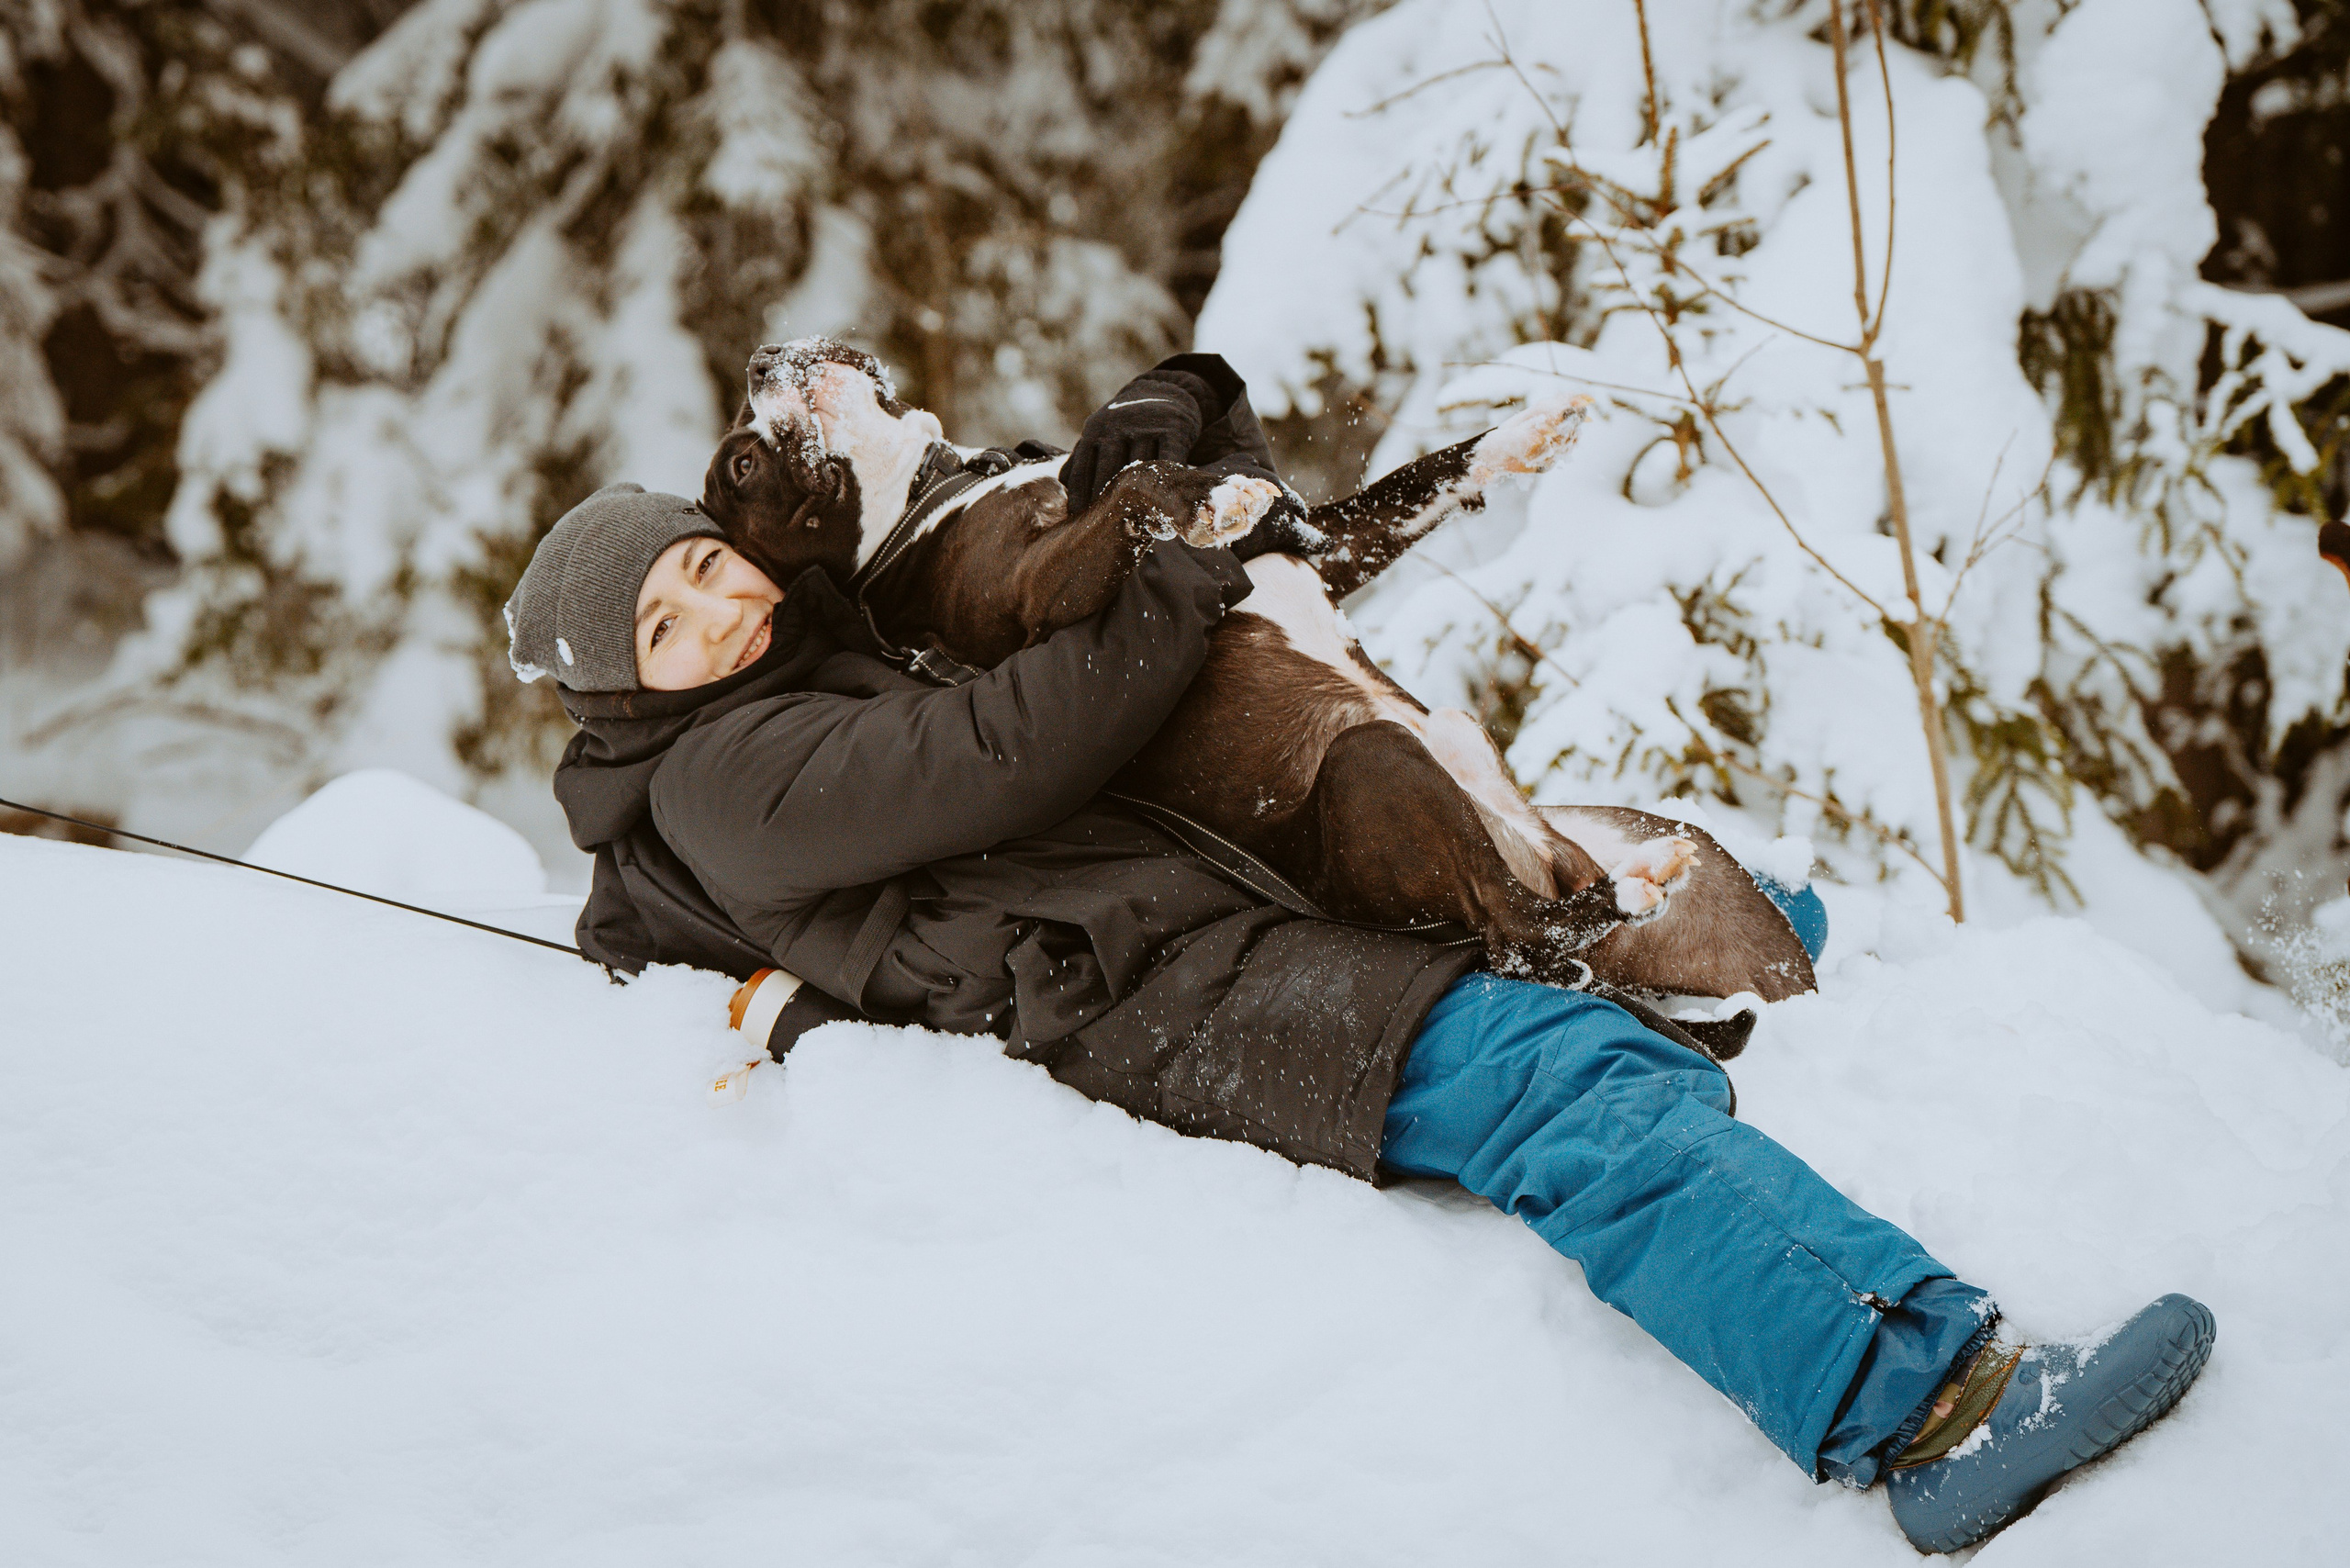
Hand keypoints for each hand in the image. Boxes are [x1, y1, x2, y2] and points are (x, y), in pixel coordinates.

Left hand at [1064, 381, 1205, 512]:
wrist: (1165, 393)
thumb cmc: (1126, 424)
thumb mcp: (1101, 432)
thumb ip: (1082, 458)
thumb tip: (1061, 486)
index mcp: (1095, 430)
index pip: (1082, 469)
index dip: (1079, 497)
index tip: (1076, 520)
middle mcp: (1118, 426)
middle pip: (1109, 472)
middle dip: (1105, 501)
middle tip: (1105, 529)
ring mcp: (1147, 426)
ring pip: (1140, 469)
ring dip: (1139, 497)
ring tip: (1135, 522)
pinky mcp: (1174, 429)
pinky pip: (1170, 461)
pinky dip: (1166, 483)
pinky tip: (1164, 503)